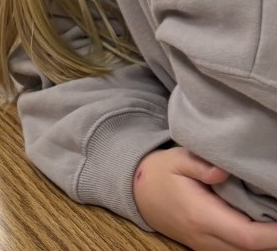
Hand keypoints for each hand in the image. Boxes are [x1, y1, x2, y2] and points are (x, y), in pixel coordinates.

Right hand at [135, 147, 276, 249]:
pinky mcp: (208, 248)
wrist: (137, 194)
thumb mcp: (176, 159)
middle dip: (275, 239)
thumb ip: (199, 164)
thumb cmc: (160, 174)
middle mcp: (205, 237)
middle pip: (252, 250)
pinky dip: (256, 245)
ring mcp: (206, 246)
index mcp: (201, 216)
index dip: (275, 234)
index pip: (247, 236)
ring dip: (267, 243)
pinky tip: (265, 229)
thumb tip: (222, 171)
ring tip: (275, 221)